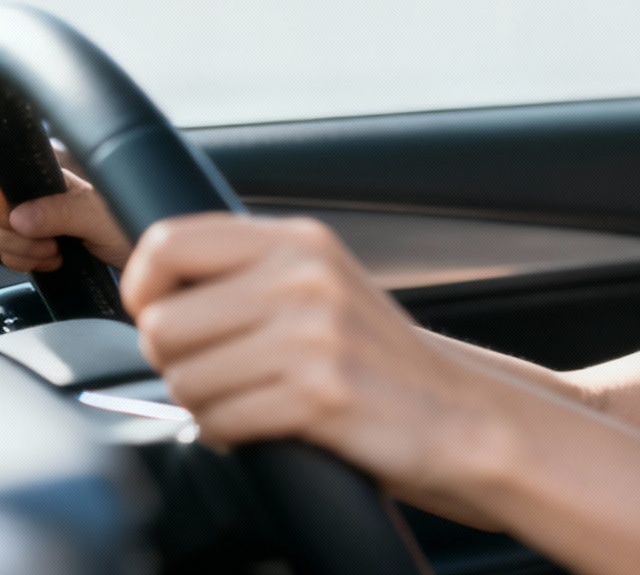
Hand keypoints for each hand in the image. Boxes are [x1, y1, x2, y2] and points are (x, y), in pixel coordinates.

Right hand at [0, 142, 132, 272]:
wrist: (146, 255)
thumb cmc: (133, 225)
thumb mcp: (99, 217)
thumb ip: (61, 213)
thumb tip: (18, 216)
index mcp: (50, 177)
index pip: (3, 191)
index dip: (5, 213)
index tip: (25, 226)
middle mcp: (38, 194)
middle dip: (14, 239)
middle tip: (51, 245)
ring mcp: (35, 218)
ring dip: (20, 253)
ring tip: (55, 253)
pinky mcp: (35, 239)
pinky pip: (7, 251)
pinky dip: (23, 262)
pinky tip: (50, 261)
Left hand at [123, 214, 506, 500]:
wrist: (457, 413)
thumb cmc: (377, 360)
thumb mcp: (320, 286)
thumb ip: (249, 270)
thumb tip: (152, 287)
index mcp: (302, 241)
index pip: (170, 242)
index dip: (143, 289)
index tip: (162, 316)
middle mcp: (307, 277)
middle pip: (163, 324)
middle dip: (176, 363)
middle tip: (221, 372)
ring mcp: (316, 334)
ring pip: (184, 380)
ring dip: (205, 405)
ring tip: (253, 399)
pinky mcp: (320, 393)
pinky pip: (218, 422)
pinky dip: (230, 435)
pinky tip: (270, 425)